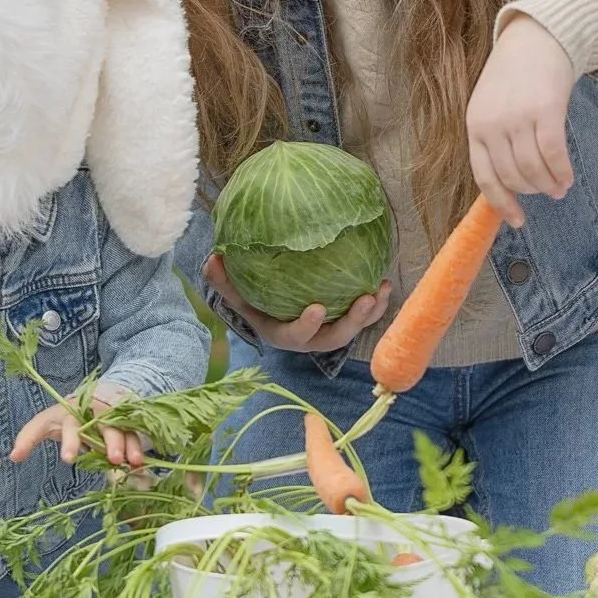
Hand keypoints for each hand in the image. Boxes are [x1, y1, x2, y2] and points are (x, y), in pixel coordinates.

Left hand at [9, 395, 144, 468]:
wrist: (94, 397)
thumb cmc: (65, 416)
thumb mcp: (47, 422)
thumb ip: (30, 437)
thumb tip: (12, 457)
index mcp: (70, 412)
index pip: (68, 424)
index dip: (70, 441)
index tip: (69, 460)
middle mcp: (92, 411)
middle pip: (102, 425)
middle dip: (107, 441)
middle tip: (112, 459)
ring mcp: (111, 414)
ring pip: (122, 427)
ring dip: (128, 444)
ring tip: (132, 462)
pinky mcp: (126, 419)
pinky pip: (135, 431)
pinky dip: (138, 445)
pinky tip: (142, 462)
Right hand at [203, 254, 390, 352]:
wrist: (274, 311)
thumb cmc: (255, 302)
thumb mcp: (237, 295)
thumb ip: (224, 281)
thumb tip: (212, 259)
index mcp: (284, 334)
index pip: (296, 336)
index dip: (307, 326)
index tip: (318, 308)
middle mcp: (310, 338)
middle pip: (334, 338)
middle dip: (353, 322)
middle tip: (365, 299)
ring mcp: (329, 331)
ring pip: (355, 329)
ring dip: (371, 313)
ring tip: (382, 289)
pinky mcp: (345, 321)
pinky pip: (365, 316)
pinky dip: (377, 303)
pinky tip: (385, 281)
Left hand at [466, 15, 577, 228]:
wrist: (536, 38)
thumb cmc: (514, 78)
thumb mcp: (490, 106)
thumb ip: (493, 141)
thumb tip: (506, 187)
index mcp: (474, 125)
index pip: (485, 177)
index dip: (502, 204)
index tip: (517, 220)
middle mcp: (492, 124)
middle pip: (514, 177)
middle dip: (532, 191)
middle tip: (546, 192)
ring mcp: (518, 117)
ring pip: (534, 170)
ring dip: (549, 185)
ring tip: (559, 188)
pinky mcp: (545, 111)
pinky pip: (554, 155)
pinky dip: (562, 172)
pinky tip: (568, 179)